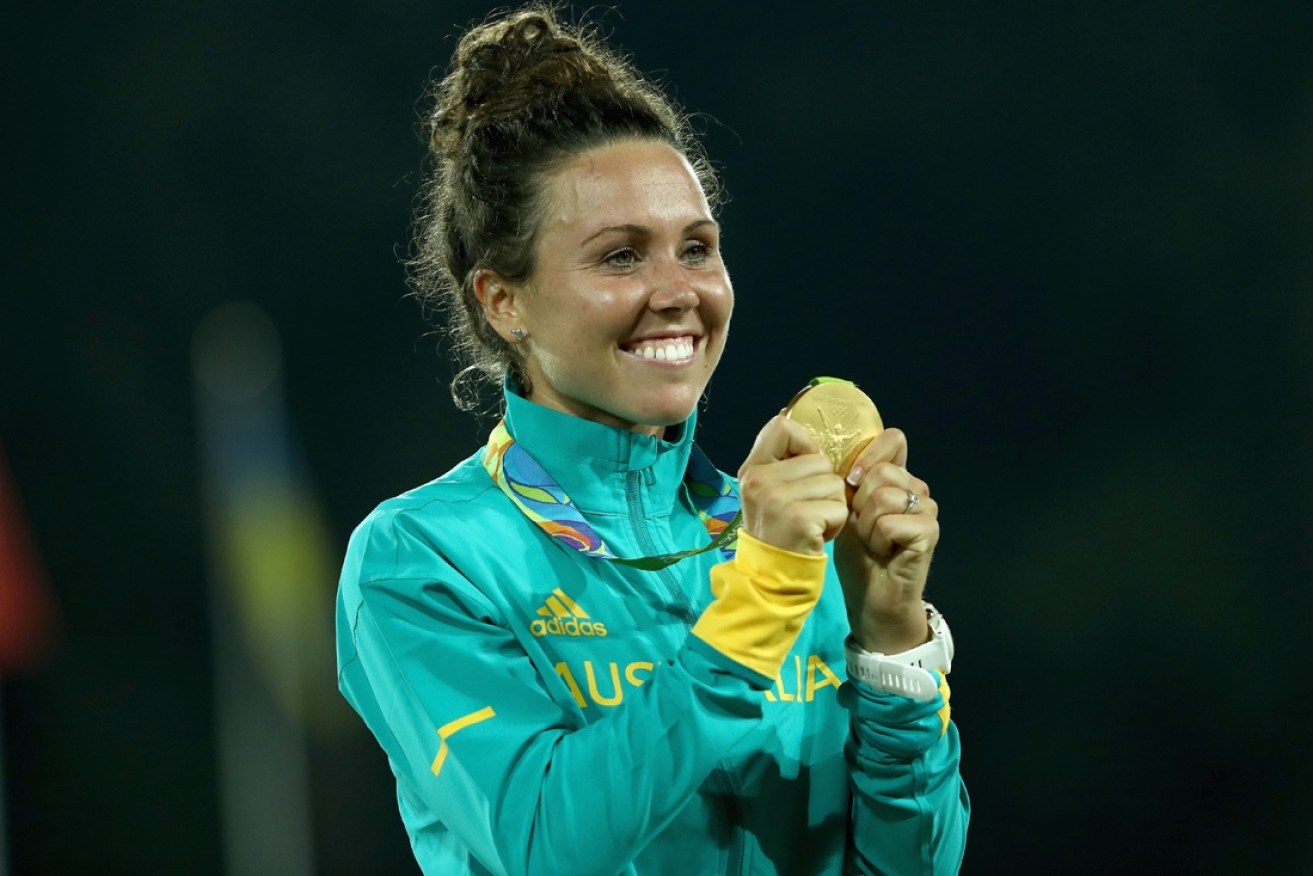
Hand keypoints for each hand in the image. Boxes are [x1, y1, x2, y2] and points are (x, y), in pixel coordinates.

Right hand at [738, 416, 848, 555]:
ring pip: (834, 483)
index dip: (804, 444)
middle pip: (820, 459)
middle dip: (824, 486)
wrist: (770, 579)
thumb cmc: (779, 533)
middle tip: (807, 510)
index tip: (804, 469)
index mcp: (751, 469)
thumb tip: (789, 412)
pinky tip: (818, 536)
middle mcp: (759, 480)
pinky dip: (836, 524)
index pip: (782, 426)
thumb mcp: (768, 493)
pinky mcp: (799, 518)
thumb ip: (780, 462)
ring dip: (833, 506)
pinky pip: (839, 507)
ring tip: (813, 524)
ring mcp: (777, 499)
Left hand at [833, 428, 939, 652]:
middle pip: (880, 471)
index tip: (851, 481)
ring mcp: (927, 510)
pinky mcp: (928, 532)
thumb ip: (852, 481)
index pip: (893, 440)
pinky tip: (883, 551)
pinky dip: (877, 539)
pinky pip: (889, 522)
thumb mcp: (848, 510)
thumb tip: (842, 456)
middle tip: (863, 527)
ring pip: (883, 496)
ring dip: (867, 524)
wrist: (872, 597)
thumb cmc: (859, 555)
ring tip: (872, 541)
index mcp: (899, 478)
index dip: (867, 455)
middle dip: (859, 502)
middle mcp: (918, 488)